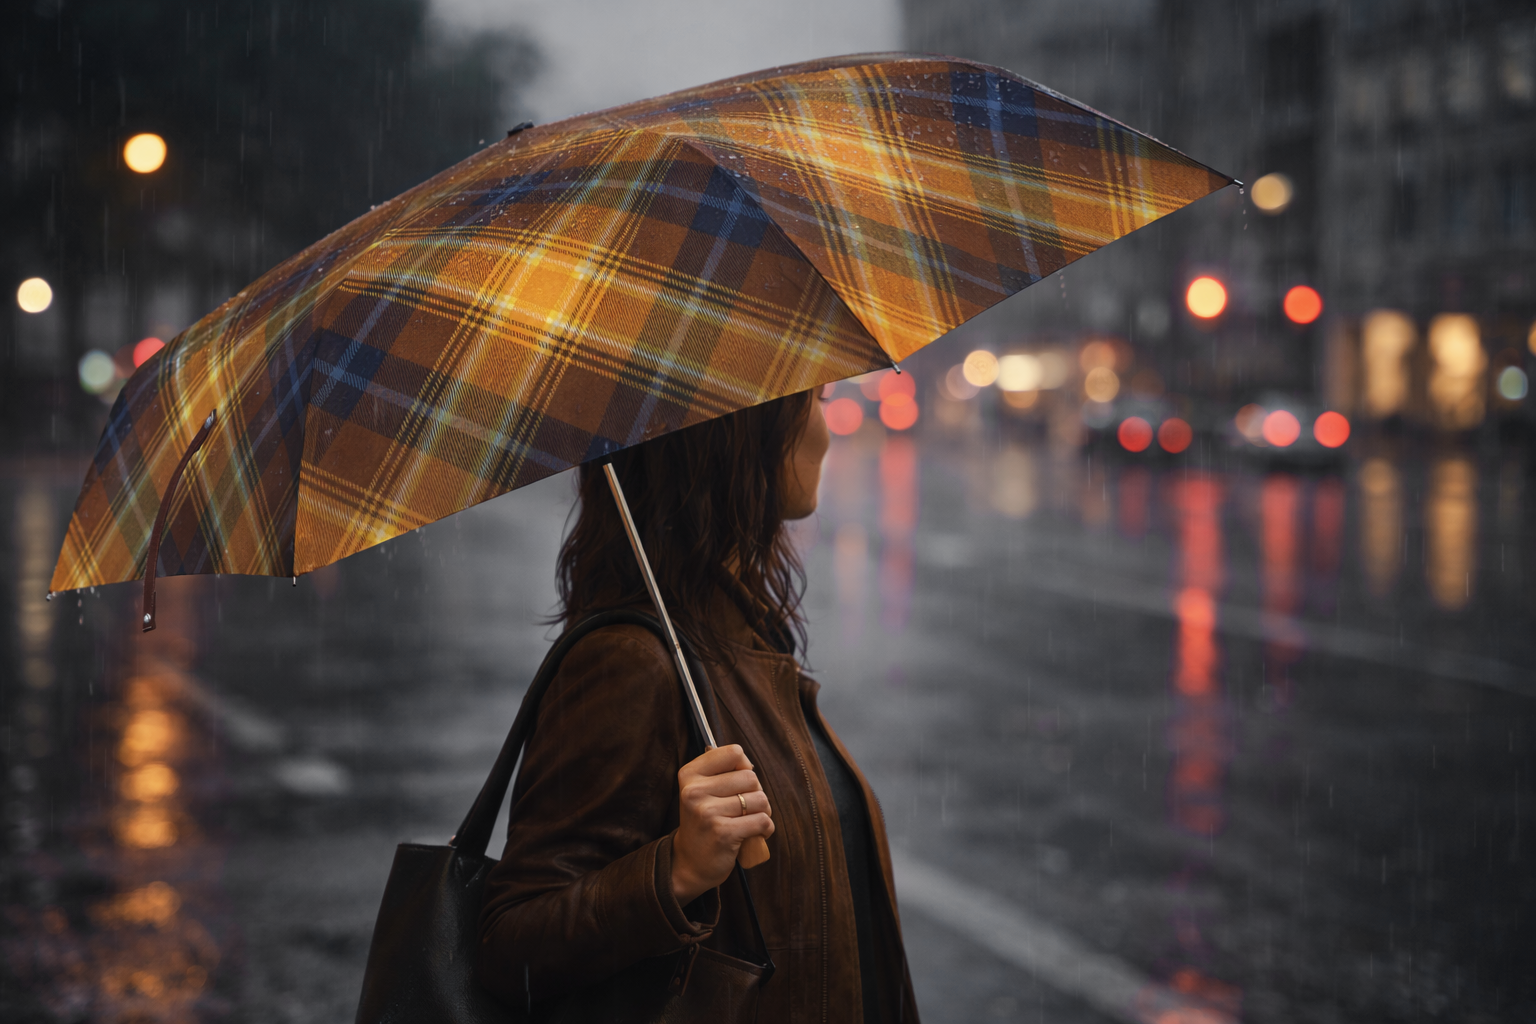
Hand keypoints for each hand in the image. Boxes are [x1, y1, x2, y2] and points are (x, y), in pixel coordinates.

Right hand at [670, 744, 773, 903]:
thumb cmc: (705, 821)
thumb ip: (722, 771)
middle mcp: (694, 791)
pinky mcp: (722, 833)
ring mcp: (707, 812)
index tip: (737, 784)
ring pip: (760, 799)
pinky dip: (765, 829)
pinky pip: (762, 821)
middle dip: (755, 794)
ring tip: (747, 822)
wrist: (691, 863)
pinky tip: (754, 835)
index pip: (734, 753)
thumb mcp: (703, 790)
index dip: (744, 767)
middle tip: (743, 809)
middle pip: (750, 777)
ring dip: (762, 812)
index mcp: (690, 774)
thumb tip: (747, 762)